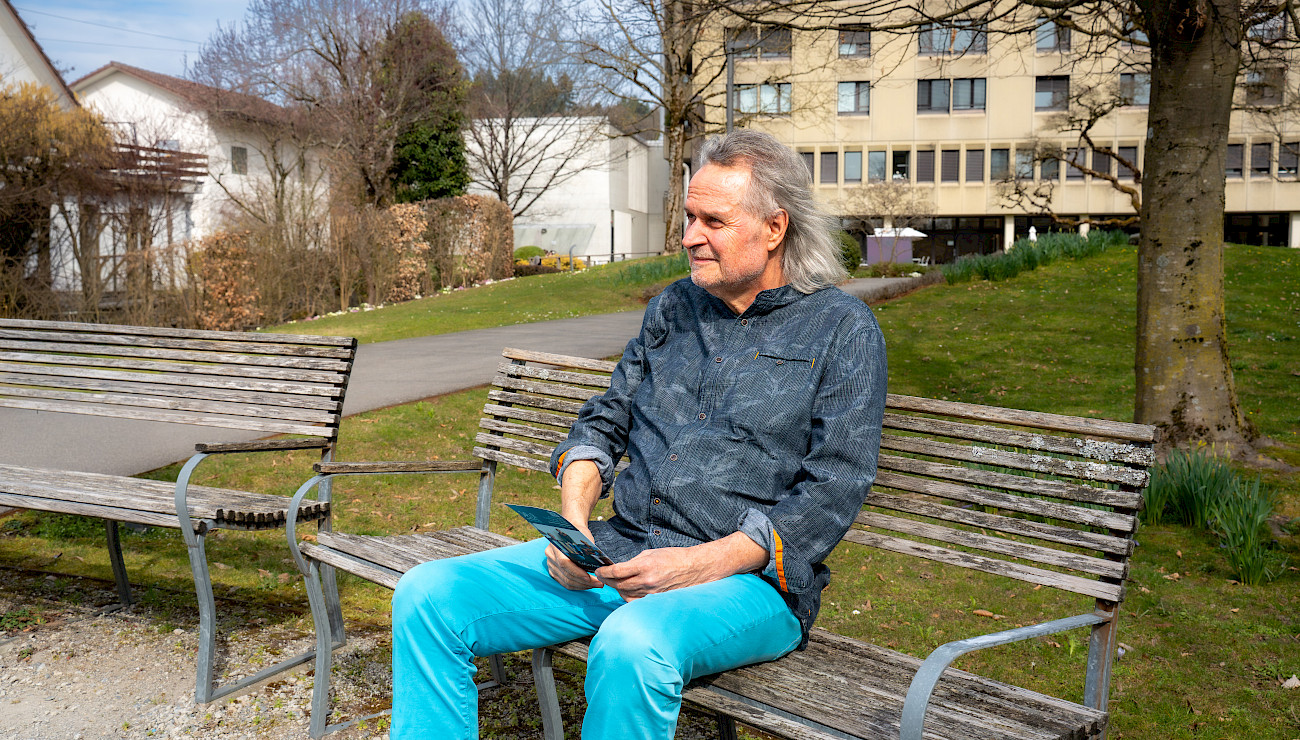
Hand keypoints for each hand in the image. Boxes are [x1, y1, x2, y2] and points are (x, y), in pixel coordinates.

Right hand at [545, 520, 602, 590]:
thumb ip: (588, 550)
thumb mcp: (585, 537)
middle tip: (599, 583)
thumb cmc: (579, 532)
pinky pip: (564, 582)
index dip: (577, 572)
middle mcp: (551, 556)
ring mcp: (551, 565)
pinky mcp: (553, 571)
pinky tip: (587, 584)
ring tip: (595, 584)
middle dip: (584, 582)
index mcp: (556, 546)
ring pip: (565, 582)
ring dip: (582, 586)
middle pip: (566, 575)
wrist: (569, 529)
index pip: (564, 563)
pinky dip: (577, 585)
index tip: (590, 577)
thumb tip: (599, 565)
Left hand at [594, 546, 713, 599]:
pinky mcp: (656, 600)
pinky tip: (626, 592)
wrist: (694, 568)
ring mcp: (652, 593)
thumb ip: (633, 562)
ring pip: (625, 595)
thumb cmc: (674, 557)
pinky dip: (627, 598)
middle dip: (608, 580)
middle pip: (618, 585)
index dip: (604, 572)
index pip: (617, 572)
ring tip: (615, 583)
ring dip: (617, 589)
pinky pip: (635, 602)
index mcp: (645, 566)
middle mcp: (647, 581)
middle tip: (603, 576)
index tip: (599, 570)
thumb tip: (619, 568)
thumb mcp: (651, 553)